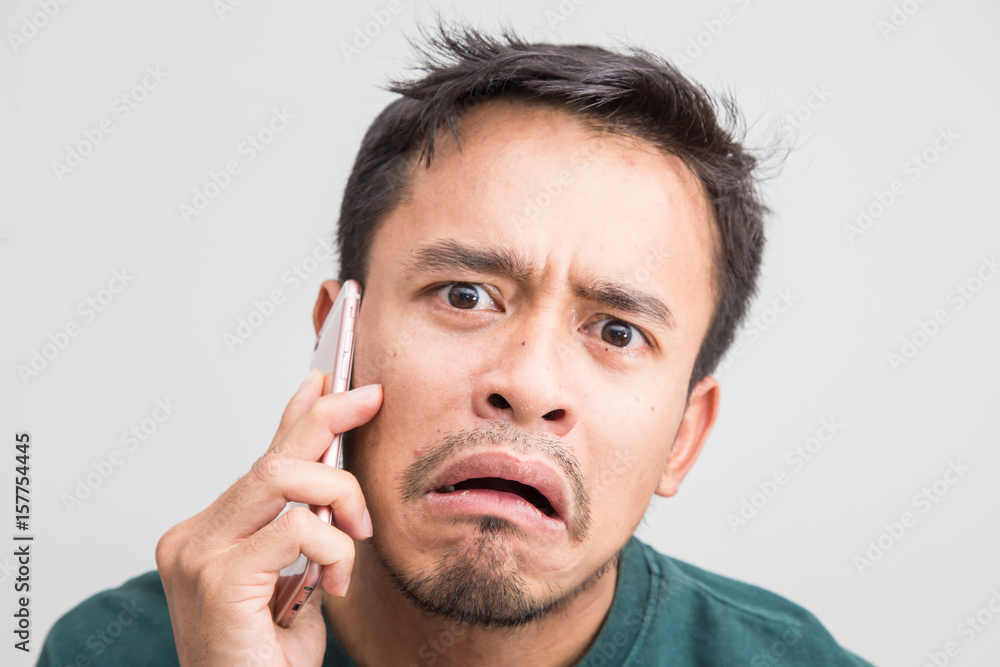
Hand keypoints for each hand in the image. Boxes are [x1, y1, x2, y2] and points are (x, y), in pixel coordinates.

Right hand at [155, 370, 381, 665]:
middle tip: (370, 397)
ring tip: (356, 533)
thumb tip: (334, 476)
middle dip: (327, 418)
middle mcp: (193, 536)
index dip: (297, 413)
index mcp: (208, 532)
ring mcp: (198, 555)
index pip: (259, 457)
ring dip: (340, 495)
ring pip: (283, 476)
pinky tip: (334, 579)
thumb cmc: (269, 656)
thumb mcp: (297, 578)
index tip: (328, 378)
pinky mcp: (217, 578)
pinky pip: (298, 527)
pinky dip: (333, 546)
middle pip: (271, 456)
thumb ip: (305, 526)